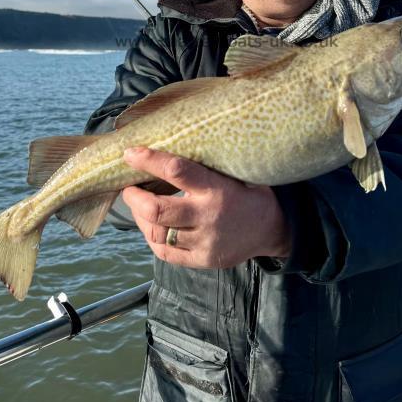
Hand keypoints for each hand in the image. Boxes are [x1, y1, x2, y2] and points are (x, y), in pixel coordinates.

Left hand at [121, 147, 291, 268]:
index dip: (149, 161)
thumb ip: (203, 165)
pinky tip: (152, 225)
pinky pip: (165, 251)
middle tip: (129, 188)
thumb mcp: (233, 172)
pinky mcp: (202, 260)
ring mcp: (204, 243)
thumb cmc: (246, 192)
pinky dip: (151, 236)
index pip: (177, 171)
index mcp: (217, 189)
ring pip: (157, 233)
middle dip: (134, 198)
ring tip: (138, 206)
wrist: (272, 230)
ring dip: (140, 217)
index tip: (130, 153)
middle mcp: (208, 217)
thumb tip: (166, 140)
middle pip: (157, 211)